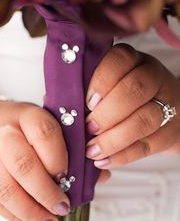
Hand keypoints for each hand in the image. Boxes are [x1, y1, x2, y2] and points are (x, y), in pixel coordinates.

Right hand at [0, 100, 69, 220]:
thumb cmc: (20, 127)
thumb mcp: (44, 124)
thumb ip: (73, 146)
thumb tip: (101, 176)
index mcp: (27, 115)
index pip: (44, 134)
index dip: (58, 160)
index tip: (68, 179)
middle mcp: (2, 133)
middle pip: (22, 165)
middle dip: (46, 192)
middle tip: (63, 207)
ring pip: (5, 189)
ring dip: (31, 212)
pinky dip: (16, 217)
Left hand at [85, 43, 179, 168]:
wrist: (162, 113)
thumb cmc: (120, 97)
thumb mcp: (104, 85)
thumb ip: (81, 90)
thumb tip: (52, 102)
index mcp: (132, 60)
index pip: (121, 59)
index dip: (102, 81)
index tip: (86, 102)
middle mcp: (153, 78)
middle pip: (135, 90)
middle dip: (108, 113)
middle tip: (89, 128)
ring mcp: (167, 104)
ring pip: (145, 119)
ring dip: (114, 138)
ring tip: (92, 150)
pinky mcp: (169, 133)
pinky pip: (148, 146)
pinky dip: (122, 156)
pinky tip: (103, 161)